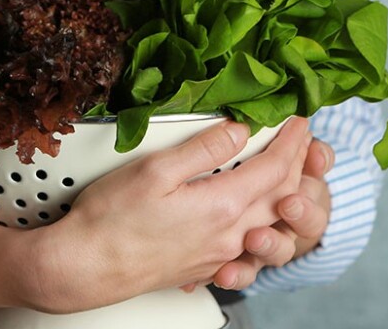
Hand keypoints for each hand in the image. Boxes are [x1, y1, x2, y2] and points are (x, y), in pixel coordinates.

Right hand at [22, 116, 311, 313]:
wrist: (86, 267)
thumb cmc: (111, 221)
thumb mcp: (155, 170)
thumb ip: (203, 149)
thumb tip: (239, 130)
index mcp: (221, 206)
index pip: (275, 168)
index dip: (292, 141)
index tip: (300, 119)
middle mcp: (228, 235)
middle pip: (281, 195)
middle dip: (297, 163)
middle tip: (302, 138)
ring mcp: (218, 255)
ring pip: (269, 221)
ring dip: (285, 192)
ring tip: (286, 169)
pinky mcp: (205, 267)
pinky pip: (249, 242)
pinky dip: (263, 218)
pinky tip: (254, 210)